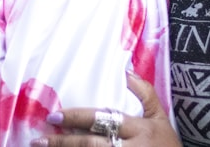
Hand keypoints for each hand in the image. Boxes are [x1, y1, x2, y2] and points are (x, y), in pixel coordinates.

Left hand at [31, 73, 178, 146]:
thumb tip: (126, 71)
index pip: (105, 119)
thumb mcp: (161, 118)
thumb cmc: (168, 145)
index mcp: (140, 129)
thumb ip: (146, 93)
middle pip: (93, 143)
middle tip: (40, 139)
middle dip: (65, 141)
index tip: (54, 115)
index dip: (78, 117)